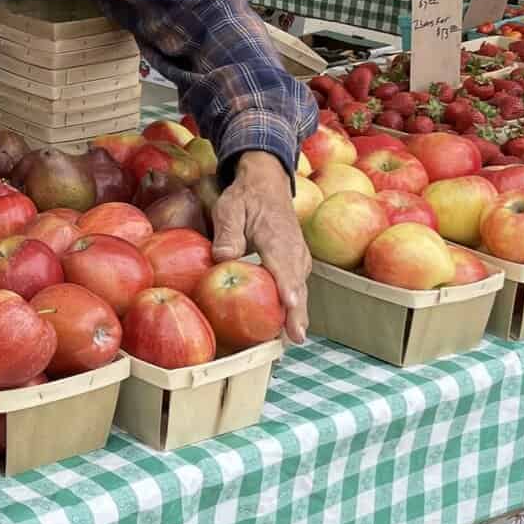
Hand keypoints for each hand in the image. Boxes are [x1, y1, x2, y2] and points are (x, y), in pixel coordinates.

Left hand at [213, 150, 310, 342]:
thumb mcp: (230, 208)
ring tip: (292, 338)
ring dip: (298, 313)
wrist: (268, 185)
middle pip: (297, 283)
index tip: (290, 304)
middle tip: (294, 337)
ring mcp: (298, 258)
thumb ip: (228, 233)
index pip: (283, 264)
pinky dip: (295, 306)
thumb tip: (223, 258)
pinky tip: (287, 326)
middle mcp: (294, 250)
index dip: (287, 285)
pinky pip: (297, 286)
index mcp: (276, 236)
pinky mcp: (297, 264)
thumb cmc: (246, 199)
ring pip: (300, 288)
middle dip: (297, 312)